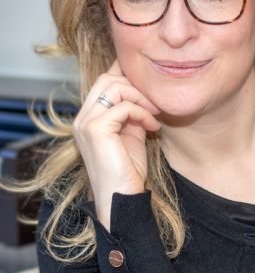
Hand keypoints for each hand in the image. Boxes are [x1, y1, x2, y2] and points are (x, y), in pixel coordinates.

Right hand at [73, 60, 160, 229]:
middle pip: (107, 79)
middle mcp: (82, 117)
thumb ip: (133, 112)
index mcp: (89, 117)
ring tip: (155, 113)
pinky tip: (153, 126)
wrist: (122, 197)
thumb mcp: (132, 132)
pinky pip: (124, 107)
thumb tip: (145, 92)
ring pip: (114, 87)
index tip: (150, 84)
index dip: (126, 74)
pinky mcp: (96, 129)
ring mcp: (86, 122)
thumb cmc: (128, 169)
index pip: (104, 81)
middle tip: (155, 102)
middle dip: (136, 85)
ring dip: (141, 98)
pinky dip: (143, 112)